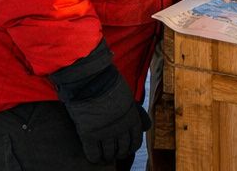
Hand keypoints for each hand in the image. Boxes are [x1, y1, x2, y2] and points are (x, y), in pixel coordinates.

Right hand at [48, 40, 151, 164]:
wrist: (90, 78)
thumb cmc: (108, 83)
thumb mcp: (127, 96)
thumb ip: (136, 112)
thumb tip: (147, 126)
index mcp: (132, 118)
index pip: (135, 141)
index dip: (130, 147)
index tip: (126, 149)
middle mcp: (121, 128)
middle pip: (122, 149)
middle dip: (119, 153)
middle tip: (114, 153)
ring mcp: (105, 132)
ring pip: (109, 153)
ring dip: (107, 156)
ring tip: (104, 156)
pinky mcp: (89, 134)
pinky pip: (94, 153)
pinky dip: (94, 157)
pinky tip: (94, 156)